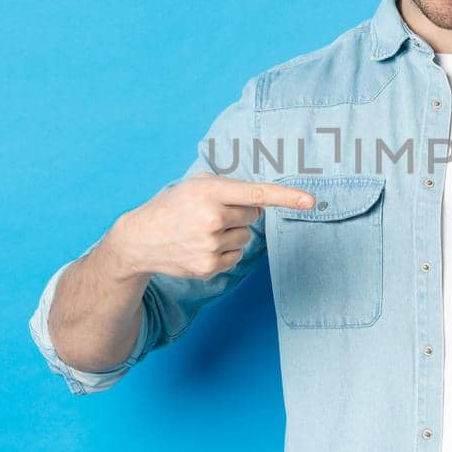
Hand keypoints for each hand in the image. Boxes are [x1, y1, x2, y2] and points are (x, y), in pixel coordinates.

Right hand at [105, 173, 314, 280]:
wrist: (140, 239)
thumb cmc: (172, 206)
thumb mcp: (195, 184)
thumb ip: (229, 186)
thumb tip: (262, 201)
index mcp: (210, 191)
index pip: (257, 193)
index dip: (287, 197)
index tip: (310, 201)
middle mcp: (212, 218)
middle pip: (254, 215)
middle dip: (240, 213)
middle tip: (213, 213)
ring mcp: (211, 245)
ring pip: (246, 237)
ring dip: (231, 233)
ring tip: (202, 231)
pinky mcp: (209, 267)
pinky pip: (236, 256)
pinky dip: (224, 251)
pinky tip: (200, 246)